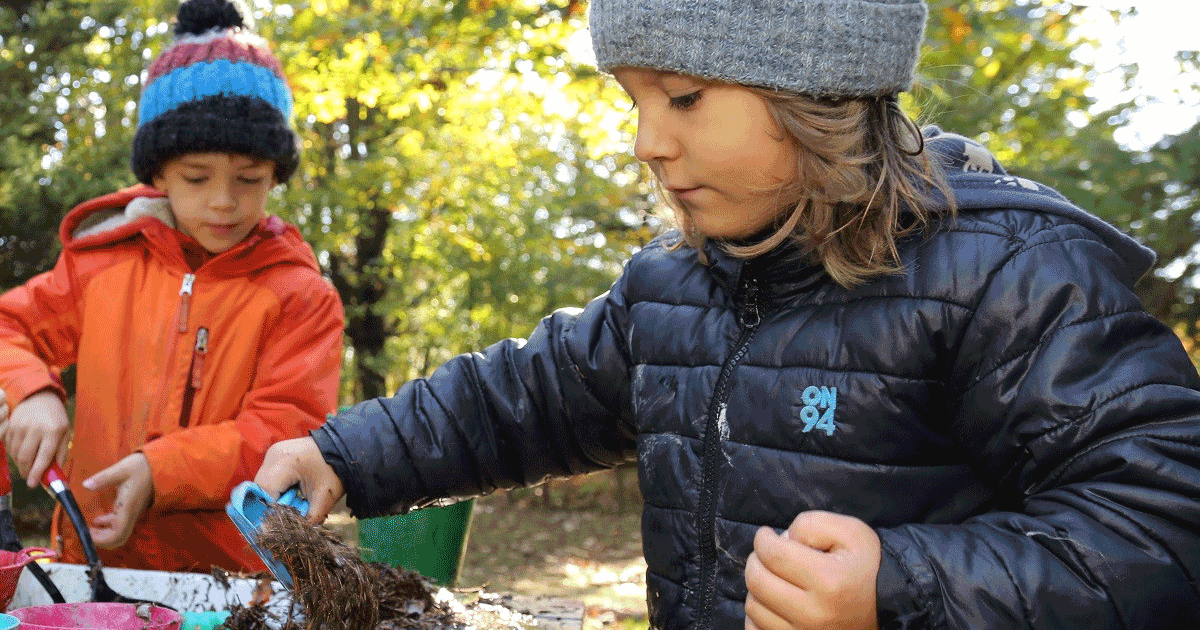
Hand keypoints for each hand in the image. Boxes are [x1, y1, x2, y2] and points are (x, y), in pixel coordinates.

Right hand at [0, 390, 69, 487]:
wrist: (39, 397)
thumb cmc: (55, 418)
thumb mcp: (65, 432)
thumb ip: (61, 453)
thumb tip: (55, 474)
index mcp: (53, 431)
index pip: (44, 456)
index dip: (37, 473)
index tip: (33, 484)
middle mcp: (35, 428)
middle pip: (25, 458)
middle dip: (26, 472)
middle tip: (29, 478)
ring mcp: (20, 426)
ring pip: (15, 454)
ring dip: (20, 464)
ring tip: (27, 465)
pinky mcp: (10, 426)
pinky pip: (9, 447)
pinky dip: (14, 455)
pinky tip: (21, 453)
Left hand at [82, 452, 153, 548]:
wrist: (159, 465)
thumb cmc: (141, 467)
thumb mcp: (121, 469)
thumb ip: (103, 478)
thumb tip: (85, 485)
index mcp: (127, 508)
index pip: (117, 534)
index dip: (102, 540)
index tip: (87, 534)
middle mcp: (131, 514)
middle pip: (119, 539)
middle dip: (102, 541)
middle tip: (86, 533)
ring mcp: (133, 513)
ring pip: (120, 533)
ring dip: (105, 535)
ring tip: (90, 528)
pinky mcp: (132, 509)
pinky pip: (121, 524)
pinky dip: (108, 527)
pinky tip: (98, 520)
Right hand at [254, 437, 342, 524]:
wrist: (344, 450)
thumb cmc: (335, 473)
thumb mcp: (323, 500)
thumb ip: (307, 520)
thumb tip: (294, 538)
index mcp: (284, 463)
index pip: (265, 493)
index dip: (270, 510)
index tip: (280, 522)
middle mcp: (273, 455)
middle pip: (260, 487)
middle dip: (272, 503)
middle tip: (287, 513)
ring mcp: (274, 452)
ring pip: (263, 481)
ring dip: (273, 494)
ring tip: (291, 500)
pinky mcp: (277, 453)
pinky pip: (269, 474)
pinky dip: (277, 485)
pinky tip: (291, 490)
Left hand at [744, 510, 880, 629]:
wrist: (886, 610)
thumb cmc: (866, 568)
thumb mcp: (852, 533)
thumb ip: (813, 525)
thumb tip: (782, 538)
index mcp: (829, 581)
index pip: (773, 554)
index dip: (763, 539)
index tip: (766, 536)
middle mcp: (814, 613)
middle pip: (757, 581)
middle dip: (756, 560)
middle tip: (768, 554)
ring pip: (753, 606)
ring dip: (758, 587)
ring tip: (775, 578)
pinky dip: (758, 614)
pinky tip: (773, 603)